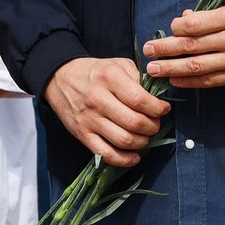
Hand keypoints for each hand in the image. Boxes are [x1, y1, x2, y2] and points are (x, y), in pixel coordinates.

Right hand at [45, 57, 171, 167]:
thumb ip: (138, 77)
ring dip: (142, 142)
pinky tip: (134, 156)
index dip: (157, 108)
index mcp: (110, 78)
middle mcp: (99, 99)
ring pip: (124, 140)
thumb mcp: (117, 64)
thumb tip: (157, 95)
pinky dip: (124, 160)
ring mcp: (90, 119)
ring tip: (145, 136)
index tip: (164, 109)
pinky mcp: (83, 135)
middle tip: (155, 123)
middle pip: (134, 122)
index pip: (140, 100)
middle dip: (152, 126)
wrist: (60, 79)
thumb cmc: (94, 72)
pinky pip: (106, 154)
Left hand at [142, 1, 224, 87]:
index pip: (196, 24)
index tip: (168, 28)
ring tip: (153, 69)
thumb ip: (212, 13)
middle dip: (166, 49)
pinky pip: (210, 81)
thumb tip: (184, 18)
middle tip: (147, 51)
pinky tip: (174, 80)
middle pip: (192, 46)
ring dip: (172, 69)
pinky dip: (190, 81)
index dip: (177, 27)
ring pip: (197, 66)